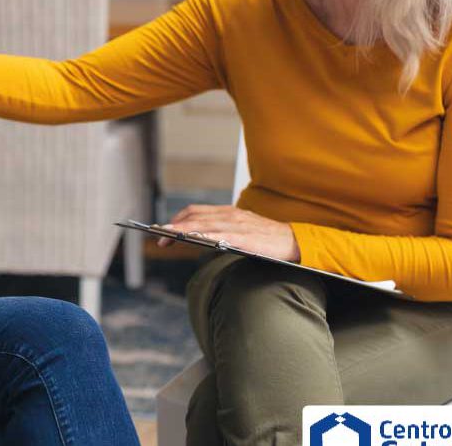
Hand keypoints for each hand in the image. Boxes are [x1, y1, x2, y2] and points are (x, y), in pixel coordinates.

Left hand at [157, 205, 300, 261]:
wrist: (293, 241)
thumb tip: (200, 240)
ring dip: (180, 231)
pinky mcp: (243, 237)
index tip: (163, 229)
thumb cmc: (267, 239)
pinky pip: (218, 235)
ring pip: (201, 224)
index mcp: (228, 212)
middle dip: (173, 227)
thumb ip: (222, 232)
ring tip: (165, 237)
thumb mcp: (241, 230)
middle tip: (158, 237)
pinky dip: (201, 236)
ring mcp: (236, 224)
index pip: (195, 211)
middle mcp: (229, 215)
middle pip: (193, 217)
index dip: (177, 219)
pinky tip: (190, 240)